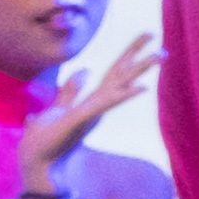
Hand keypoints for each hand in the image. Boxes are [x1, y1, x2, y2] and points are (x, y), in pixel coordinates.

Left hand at [18, 35, 155, 179]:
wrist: (37, 162)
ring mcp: (93, 113)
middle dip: (139, 56)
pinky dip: (124, 95)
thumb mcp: (59, 108)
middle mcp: (98, 106)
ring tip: (161, 56)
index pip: (115, 71)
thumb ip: (71, 90)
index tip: (147, 35)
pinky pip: (106, 104)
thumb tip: (83, 69)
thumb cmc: (46, 140)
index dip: (130, 53)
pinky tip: (143, 87)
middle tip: (160, 41)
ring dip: (140, 71)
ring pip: (120, 86)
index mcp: (93, 101)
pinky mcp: (83, 120)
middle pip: (121, 74)